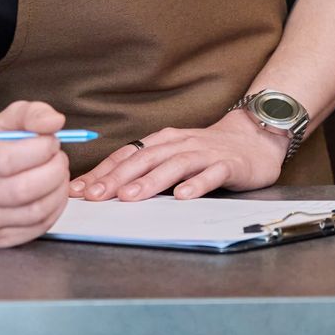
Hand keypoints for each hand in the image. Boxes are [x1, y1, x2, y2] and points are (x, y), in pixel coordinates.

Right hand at [0, 100, 69, 248]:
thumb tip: (55, 122)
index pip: (7, 161)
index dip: (41, 150)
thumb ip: (31, 114)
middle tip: (59, 159)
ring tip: (57, 174)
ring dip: (59, 190)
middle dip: (54, 171)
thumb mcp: (5, 122)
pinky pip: (38, 227)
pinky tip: (51, 193)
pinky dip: (55, 208)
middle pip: (23, 190)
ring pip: (35, 211)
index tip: (52, 142)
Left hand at [71, 108, 290, 201]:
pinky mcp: (229, 164)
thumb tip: (107, 189)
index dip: (102, 172)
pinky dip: (196, 184)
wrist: (256, 138)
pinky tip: (182, 196)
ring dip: (151, 181)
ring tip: (130, 197)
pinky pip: (211, 174)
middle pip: (144, 159)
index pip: (127, 155)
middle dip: (117, 178)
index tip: (78, 190)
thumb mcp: (173, 155)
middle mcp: (180, 144)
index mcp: (163, 141)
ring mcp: (205, 153)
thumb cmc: (208, 152)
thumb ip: (147, 168)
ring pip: (174, 165)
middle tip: (95, 196)